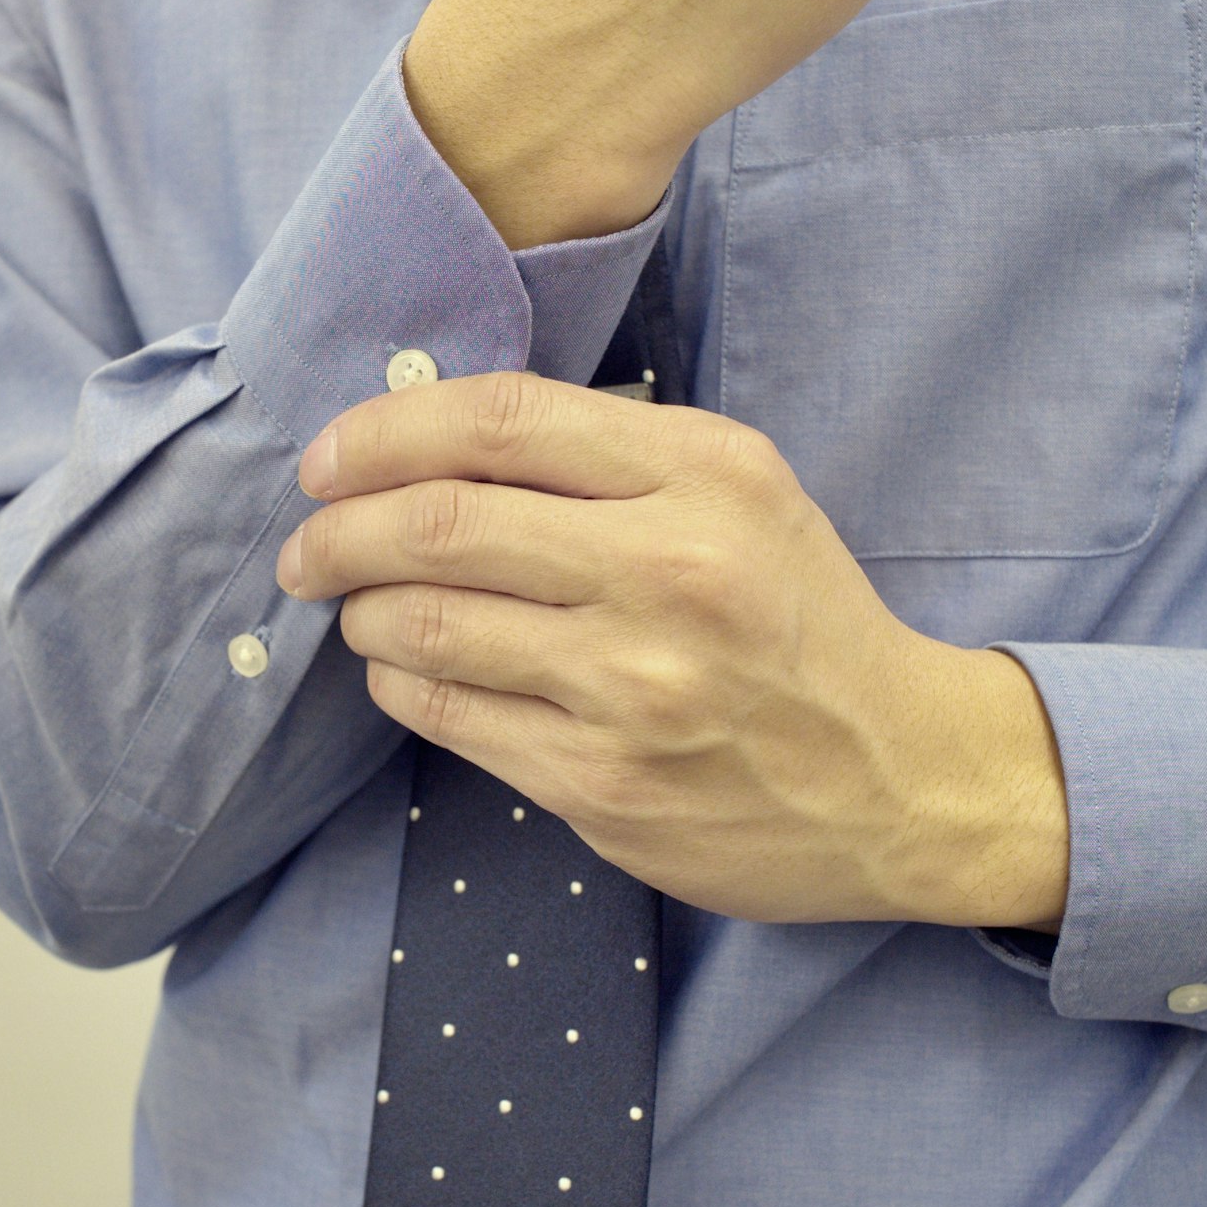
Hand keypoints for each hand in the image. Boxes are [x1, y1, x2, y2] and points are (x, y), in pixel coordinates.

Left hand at [276, 374, 1070, 927]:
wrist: (900, 779)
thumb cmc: (800, 621)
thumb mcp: (743, 493)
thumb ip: (611, 455)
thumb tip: (434, 434)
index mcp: (705, 476)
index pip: (500, 421)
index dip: (384, 431)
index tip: (328, 457)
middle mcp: (669, 572)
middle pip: (442, 522)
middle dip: (339, 529)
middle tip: (306, 543)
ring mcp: (633, 687)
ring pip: (427, 624)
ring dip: (361, 610)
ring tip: (357, 607)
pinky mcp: (603, 785)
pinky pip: (451, 716)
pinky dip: (400, 682)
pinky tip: (403, 670)